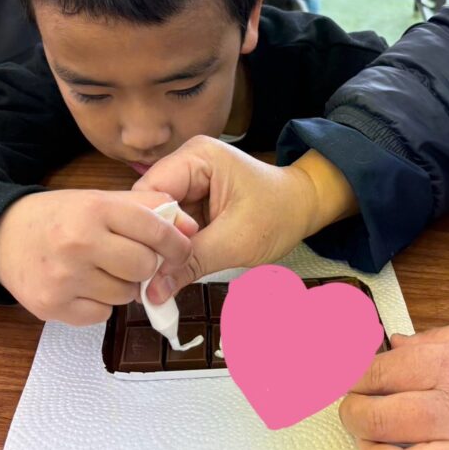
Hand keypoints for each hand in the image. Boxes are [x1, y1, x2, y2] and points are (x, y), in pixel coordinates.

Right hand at [0, 189, 196, 324]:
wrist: (1, 236)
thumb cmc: (60, 216)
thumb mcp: (101, 199)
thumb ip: (149, 209)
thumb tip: (193, 226)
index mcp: (95, 209)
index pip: (156, 231)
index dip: (177, 243)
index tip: (181, 250)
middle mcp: (79, 243)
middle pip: (145, 267)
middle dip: (145, 265)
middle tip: (131, 258)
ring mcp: (64, 278)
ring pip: (126, 295)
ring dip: (123, 285)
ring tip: (102, 269)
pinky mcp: (53, 307)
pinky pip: (102, 314)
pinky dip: (100, 303)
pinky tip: (84, 285)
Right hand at [132, 137, 334, 300]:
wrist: (303, 208)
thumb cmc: (279, 214)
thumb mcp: (236, 241)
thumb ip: (191, 263)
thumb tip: (152, 293)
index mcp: (196, 156)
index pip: (148, 191)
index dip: (145, 228)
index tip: (148, 264)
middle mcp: (184, 163)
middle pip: (147, 205)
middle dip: (151, 242)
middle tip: (150, 280)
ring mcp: (186, 182)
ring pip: (155, 220)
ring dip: (160, 250)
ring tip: (159, 280)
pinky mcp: (190, 201)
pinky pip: (169, 228)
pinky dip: (171, 250)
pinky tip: (170, 271)